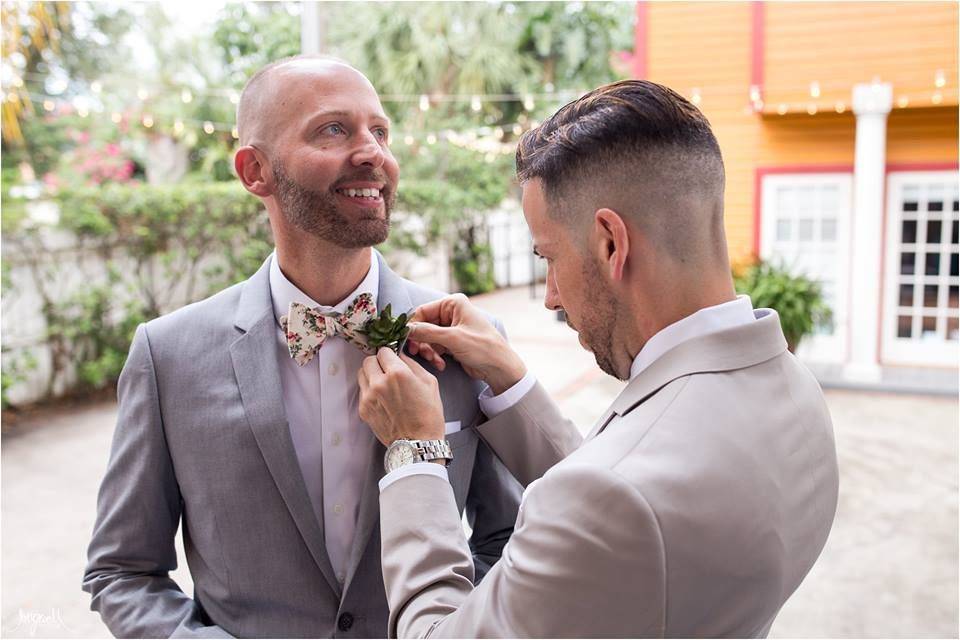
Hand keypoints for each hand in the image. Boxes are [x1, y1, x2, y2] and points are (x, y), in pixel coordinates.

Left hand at [358, 347, 444, 445]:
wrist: (418, 443)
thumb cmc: (428, 415)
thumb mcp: (429, 382)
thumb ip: (412, 365)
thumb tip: (400, 356)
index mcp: (397, 373)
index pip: (383, 351)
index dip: (390, 354)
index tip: (393, 359)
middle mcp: (379, 383)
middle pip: (368, 360)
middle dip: (378, 363)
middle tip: (387, 370)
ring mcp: (368, 397)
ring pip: (362, 374)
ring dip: (371, 375)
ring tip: (384, 384)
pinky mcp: (363, 409)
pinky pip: (362, 391)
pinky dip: (370, 390)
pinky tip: (383, 398)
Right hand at [405, 294, 526, 394]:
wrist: (499, 368)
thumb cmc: (482, 347)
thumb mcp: (453, 338)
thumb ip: (427, 332)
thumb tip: (405, 329)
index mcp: (453, 304)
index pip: (423, 311)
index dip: (413, 326)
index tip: (406, 340)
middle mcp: (451, 313)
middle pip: (423, 325)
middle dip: (421, 341)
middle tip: (417, 353)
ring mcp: (451, 328)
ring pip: (427, 338)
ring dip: (428, 351)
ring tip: (434, 361)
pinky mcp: (452, 342)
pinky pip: (434, 347)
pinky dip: (434, 356)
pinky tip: (441, 364)